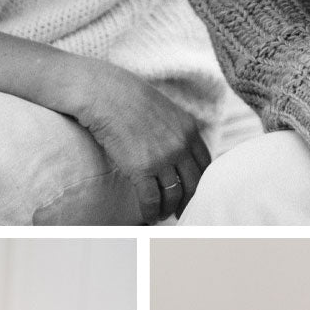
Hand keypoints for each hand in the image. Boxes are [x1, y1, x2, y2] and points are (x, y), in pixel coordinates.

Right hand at [69, 62, 210, 222]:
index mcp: (189, 129)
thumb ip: (174, 130)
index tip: (194, 193)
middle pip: (194, 183)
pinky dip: (152, 211)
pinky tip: (149, 216)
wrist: (104, 93)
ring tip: (162, 215)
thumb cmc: (128, 98)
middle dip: (189, 202)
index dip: (201, 183)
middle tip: (182, 212)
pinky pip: (151, 198)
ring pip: (174, 194)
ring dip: (169, 209)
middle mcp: (181, 145)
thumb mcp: (163, 109)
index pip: (205, 165)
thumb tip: (174, 149)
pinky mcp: (142, 168)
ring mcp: (163, 158)